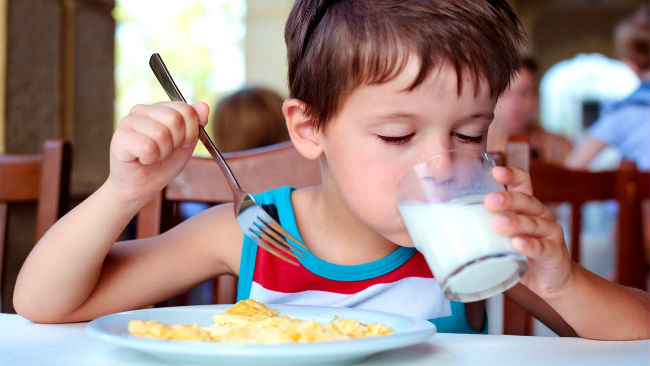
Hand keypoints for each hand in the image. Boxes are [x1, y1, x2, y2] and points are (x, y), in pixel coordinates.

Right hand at [107, 101, 209, 204]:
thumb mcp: (186, 143)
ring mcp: (127, 122)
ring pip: (161, 134)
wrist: (142, 186)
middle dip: (176, 143)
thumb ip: (195, 124)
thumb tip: (204, 106)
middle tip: (164, 151)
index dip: (190, 132)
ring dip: (163, 153)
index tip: (180, 143)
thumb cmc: (162, 164)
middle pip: (175, 120)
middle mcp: (141, 110)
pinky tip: (142, 160)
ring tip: (153, 156)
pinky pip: (147, 147)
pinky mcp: (119, 139)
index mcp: (158, 108)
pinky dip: (150, 159)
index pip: (186, 110)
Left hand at [484, 166, 574, 298]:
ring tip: (498, 224)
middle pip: (526, 201)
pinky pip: (541, 247)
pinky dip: (529, 246)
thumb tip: (443, 225)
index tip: (496, 171)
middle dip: (508, 199)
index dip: (512, 175)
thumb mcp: (503, 236)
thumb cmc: (522, 253)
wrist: (553, 279)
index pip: (523, 183)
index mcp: (527, 206)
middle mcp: (540, 215)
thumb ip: (484, 227)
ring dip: (515, 223)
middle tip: (489, 201)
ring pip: (533, 224)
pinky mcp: (554, 253)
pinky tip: (518, 244)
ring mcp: (550, 233)